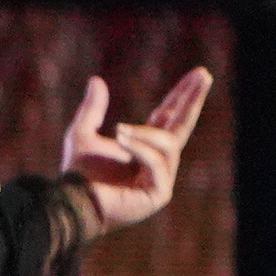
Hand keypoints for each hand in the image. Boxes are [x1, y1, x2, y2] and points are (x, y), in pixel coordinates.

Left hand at [58, 68, 210, 234]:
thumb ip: (92, 109)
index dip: (182, 96)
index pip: (169, 117)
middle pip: (183, 126)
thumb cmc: (77, 174)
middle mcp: (158, 161)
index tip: (199, 74)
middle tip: (203, 74)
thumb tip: (96, 80)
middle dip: (193, 100)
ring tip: (118, 131)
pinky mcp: (160, 193)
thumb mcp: (81, 134)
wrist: (72, 201)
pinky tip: (121, 140)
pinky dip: (139, 149)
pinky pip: (157, 162)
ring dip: (143, 134)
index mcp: (145, 147)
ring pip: (168, 144)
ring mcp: (162, 178)